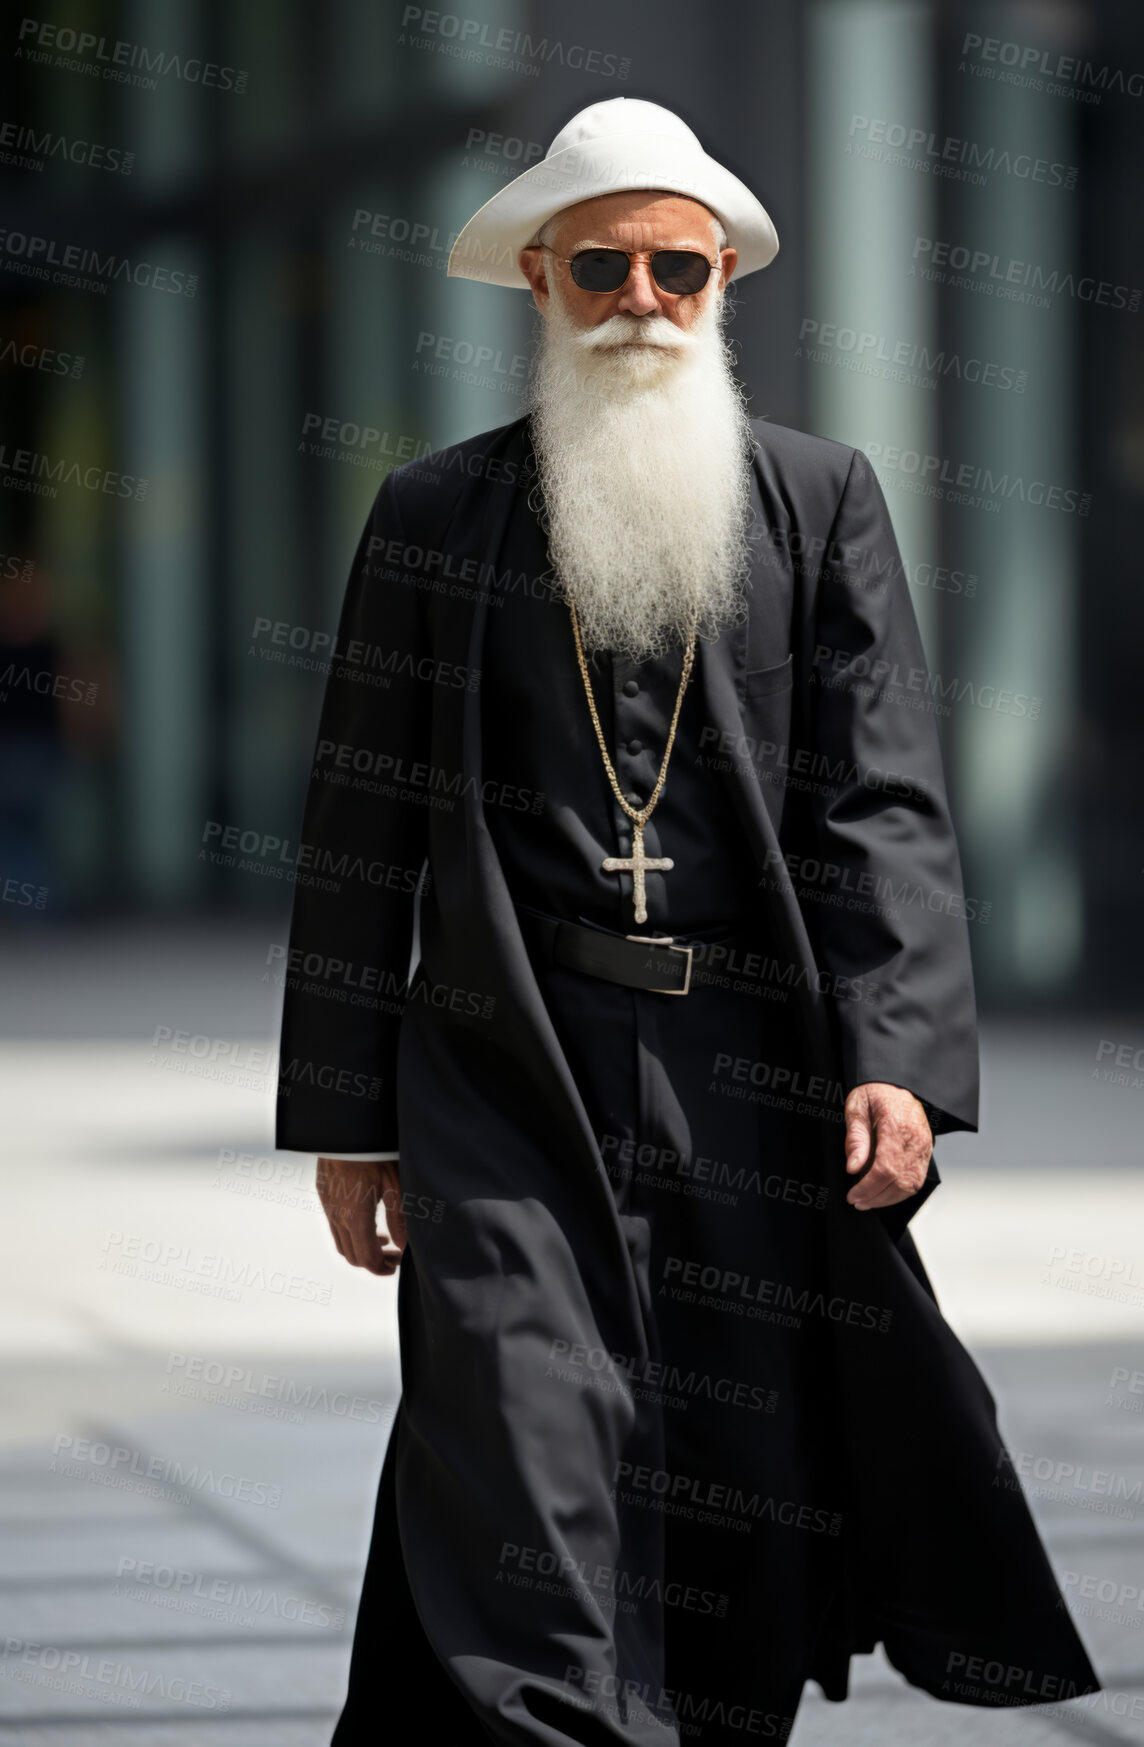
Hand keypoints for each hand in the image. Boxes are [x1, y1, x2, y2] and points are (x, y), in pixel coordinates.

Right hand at [315, 1157, 406, 1273]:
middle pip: (352, 1256)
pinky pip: (334, 1224)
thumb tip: (404, 1246)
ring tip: (383, 1241)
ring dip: (361, 1248)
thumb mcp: (395, 1183)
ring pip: (341, 1242)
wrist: (345, 1128)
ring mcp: (327, 1206)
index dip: (382, 1269)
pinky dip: (351, 1232)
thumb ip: (399, 1218)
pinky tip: (367, 1220)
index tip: (396, 1266)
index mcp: (355, 1217)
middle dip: (374, 1262)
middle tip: (394, 1256)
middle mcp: (336, 1216)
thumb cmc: (374, 1152)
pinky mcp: (323, 1194)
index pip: (366, 1259)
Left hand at [843, 1084, 932, 1210]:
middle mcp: (915, 1139)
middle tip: (857, 1201)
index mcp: (896, 1126)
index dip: (868, 1187)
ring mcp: (924, 1147)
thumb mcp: (857, 1108)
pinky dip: (901, 1192)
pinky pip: (917, 1180)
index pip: (885, 1168)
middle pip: (899, 1181)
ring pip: (911, 1185)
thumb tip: (854, 1168)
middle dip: (876, 1197)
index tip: (853, 1195)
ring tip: (868, 1200)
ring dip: (889, 1198)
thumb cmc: (875, 1093)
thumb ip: (856, 1139)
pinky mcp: (926, 1152)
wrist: (896, 1083)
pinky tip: (884, 1193)